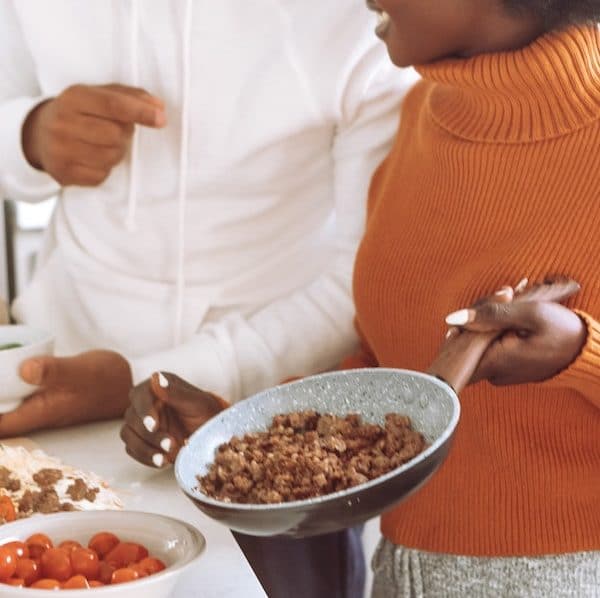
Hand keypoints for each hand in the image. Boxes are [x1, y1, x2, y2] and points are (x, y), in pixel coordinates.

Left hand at [0, 350, 131, 437]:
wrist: (125, 380)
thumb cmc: (105, 379)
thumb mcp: (80, 372)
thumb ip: (54, 372)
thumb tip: (24, 369)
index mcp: (37, 413)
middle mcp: (31, 411)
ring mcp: (34, 401)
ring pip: (0, 403)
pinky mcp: (38, 390)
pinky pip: (9, 390)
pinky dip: (0, 382)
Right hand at [22, 83, 165, 185]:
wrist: (39, 135)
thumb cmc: (80, 113)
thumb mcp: (99, 96)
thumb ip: (131, 97)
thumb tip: (159, 107)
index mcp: (74, 97)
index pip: (113, 104)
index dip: (140, 112)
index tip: (161, 118)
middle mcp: (63, 122)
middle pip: (115, 134)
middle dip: (123, 135)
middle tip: (114, 130)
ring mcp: (60, 150)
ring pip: (110, 157)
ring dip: (115, 153)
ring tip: (101, 144)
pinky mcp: (63, 174)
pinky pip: (101, 176)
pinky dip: (104, 169)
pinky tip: (92, 159)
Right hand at [120, 372, 226, 467]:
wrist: (212, 435)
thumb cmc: (207, 414)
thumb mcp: (197, 403)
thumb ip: (176, 392)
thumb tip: (156, 377)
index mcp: (157, 387)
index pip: (140, 395)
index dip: (144, 411)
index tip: (154, 426)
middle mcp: (146, 403)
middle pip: (132, 418)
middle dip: (150, 435)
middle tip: (170, 444)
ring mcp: (141, 423)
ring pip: (128, 434)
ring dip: (145, 448)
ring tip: (164, 458)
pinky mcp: (141, 440)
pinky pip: (132, 449)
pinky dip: (145, 457)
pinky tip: (162, 461)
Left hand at [445, 278, 585, 384]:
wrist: (585, 353)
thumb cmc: (563, 331)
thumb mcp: (531, 314)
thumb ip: (491, 314)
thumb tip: (452, 318)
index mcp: (493, 361)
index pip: (458, 341)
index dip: (467, 319)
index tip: (491, 303)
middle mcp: (490, 372)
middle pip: (465, 341)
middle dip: (480, 315)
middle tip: (507, 296)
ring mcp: (496, 373)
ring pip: (477, 342)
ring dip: (489, 320)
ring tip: (512, 299)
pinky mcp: (503, 369)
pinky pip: (488, 347)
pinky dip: (495, 329)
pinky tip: (513, 313)